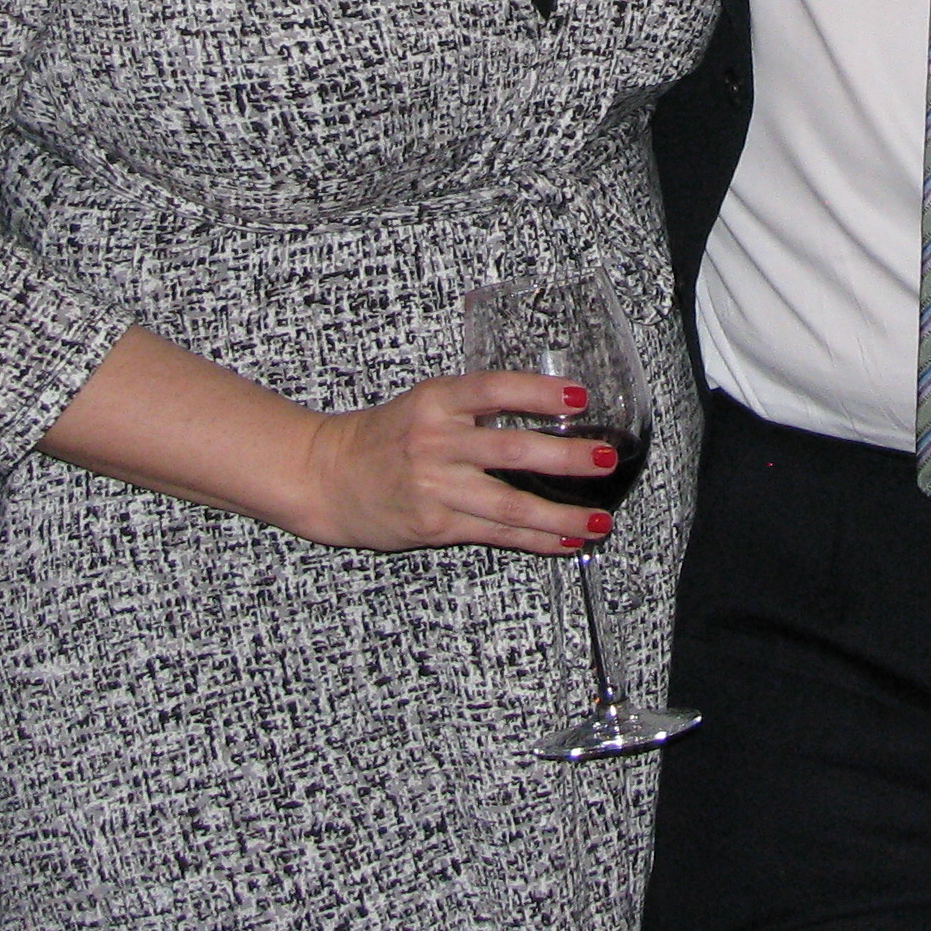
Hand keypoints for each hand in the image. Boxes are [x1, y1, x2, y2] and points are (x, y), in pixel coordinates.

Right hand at [297, 371, 616, 556]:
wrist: (324, 476)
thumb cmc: (382, 437)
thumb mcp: (425, 404)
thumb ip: (474, 409)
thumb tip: (546, 414)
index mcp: (436, 401)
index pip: (494, 389)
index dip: (539, 393)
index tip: (581, 398)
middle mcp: (436, 441)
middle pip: (512, 449)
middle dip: (566, 456)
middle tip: (606, 458)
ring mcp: (435, 486)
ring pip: (510, 503)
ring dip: (561, 515)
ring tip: (598, 519)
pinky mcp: (435, 524)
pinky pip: (495, 533)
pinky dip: (535, 538)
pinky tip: (566, 540)